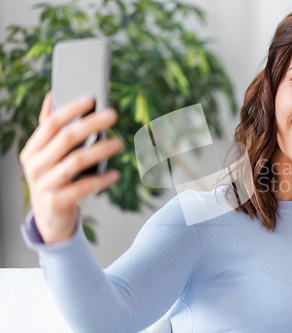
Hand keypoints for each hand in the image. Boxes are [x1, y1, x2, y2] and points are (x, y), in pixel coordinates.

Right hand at [19, 92, 121, 242]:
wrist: (49, 218)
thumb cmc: (53, 179)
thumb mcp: (46, 156)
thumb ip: (48, 128)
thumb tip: (53, 95)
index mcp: (32, 150)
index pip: (51, 124)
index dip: (71, 110)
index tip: (91, 99)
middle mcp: (35, 165)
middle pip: (66, 139)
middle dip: (91, 124)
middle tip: (113, 115)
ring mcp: (45, 184)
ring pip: (76, 161)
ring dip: (100, 150)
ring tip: (119, 144)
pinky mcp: (58, 201)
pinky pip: (84, 187)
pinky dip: (101, 179)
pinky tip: (115, 174)